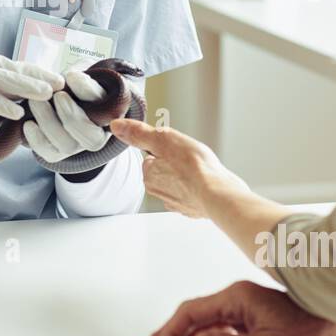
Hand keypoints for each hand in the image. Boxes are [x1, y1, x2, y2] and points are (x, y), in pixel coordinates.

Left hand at [22, 70, 111, 163]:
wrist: (58, 96)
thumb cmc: (75, 83)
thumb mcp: (83, 74)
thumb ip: (81, 79)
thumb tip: (73, 78)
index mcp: (109, 115)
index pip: (108, 108)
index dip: (89, 93)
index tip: (72, 77)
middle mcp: (96, 136)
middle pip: (91, 138)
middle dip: (72, 116)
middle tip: (57, 95)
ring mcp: (76, 146)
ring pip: (68, 145)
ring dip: (50, 123)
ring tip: (36, 102)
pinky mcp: (56, 152)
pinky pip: (48, 153)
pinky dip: (37, 140)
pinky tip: (28, 124)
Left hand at [110, 118, 250, 219]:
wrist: (218, 194)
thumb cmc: (194, 167)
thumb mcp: (163, 139)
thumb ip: (139, 133)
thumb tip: (117, 126)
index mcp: (149, 176)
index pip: (151, 157)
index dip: (165, 149)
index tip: (176, 149)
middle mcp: (159, 192)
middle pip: (164, 170)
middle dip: (176, 163)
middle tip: (190, 158)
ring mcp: (176, 203)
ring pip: (178, 183)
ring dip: (187, 176)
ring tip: (200, 170)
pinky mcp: (193, 209)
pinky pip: (192, 195)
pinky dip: (198, 189)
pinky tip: (206, 183)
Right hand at [138, 280, 335, 335]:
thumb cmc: (311, 334)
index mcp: (237, 297)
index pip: (192, 312)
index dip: (170, 332)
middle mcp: (237, 295)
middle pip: (192, 312)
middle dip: (168, 331)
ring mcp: (244, 303)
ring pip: (203, 316)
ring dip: (181, 332)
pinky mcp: (251, 312)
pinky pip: (216, 320)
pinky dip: (199, 333)